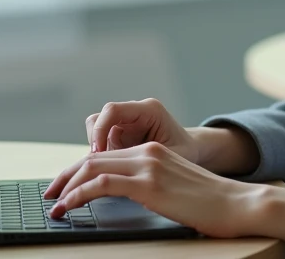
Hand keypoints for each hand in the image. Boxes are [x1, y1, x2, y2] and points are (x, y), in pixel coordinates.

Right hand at [45, 97, 200, 200]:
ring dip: (95, 153)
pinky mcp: (119, 136)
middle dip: (92, 146)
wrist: (193, 151)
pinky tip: (106, 174)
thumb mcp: (172, 156)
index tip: (98, 154)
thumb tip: (122, 171)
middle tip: (91, 170)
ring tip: (103, 172)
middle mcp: (133, 114)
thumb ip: (148, 159)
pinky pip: (100, 143)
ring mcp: (124, 124)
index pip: (113, 111)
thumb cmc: (186, 153)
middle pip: (98, 121)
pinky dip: (99, 158)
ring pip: (95, 132)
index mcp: (149, 110)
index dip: (101, 131)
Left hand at [46, 142, 263, 238]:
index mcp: (154, 151)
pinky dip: (78, 194)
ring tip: (54, 204)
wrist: (238, 204)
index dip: (79, 172)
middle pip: (93, 159)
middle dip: (65, 177)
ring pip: (92, 168)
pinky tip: (68, 206)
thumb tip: (129, 199)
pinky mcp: (149, 184)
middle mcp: (148, 152)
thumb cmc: (212, 205)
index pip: (105, 156)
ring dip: (67, 187)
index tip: (63, 188)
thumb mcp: (176, 189)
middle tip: (49, 195)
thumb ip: (153, 186)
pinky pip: (101, 184)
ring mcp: (148, 166)